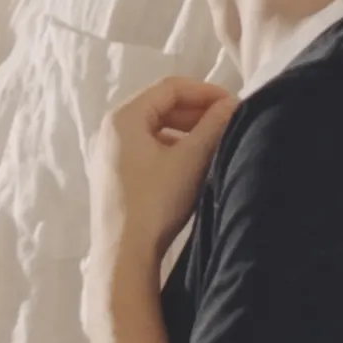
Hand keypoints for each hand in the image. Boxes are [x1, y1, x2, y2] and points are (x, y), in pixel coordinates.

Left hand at [89, 76, 235, 272]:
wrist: (123, 254)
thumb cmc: (156, 202)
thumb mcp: (191, 159)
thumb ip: (214, 125)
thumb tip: (232, 103)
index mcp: (123, 118)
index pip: (170, 88)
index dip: (205, 91)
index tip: (233, 103)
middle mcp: (110, 130)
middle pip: (160, 106)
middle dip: (197, 111)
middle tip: (227, 121)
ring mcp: (108, 154)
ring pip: (154, 128)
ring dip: (186, 130)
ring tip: (214, 141)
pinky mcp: (113, 175)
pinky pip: (146, 148)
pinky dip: (172, 148)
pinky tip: (192, 163)